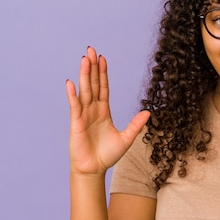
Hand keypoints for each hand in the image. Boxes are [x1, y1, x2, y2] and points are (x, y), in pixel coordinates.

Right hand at [66, 46, 149, 174]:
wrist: (94, 169)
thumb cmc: (107, 155)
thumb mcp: (127, 138)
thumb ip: (136, 125)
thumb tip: (148, 112)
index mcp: (104, 111)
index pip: (103, 88)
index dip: (103, 73)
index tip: (103, 58)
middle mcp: (93, 110)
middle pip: (92, 84)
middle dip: (92, 67)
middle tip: (91, 50)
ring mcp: (83, 115)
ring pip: (84, 91)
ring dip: (83, 75)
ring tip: (84, 59)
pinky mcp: (76, 123)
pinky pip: (75, 106)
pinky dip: (73, 95)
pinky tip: (71, 83)